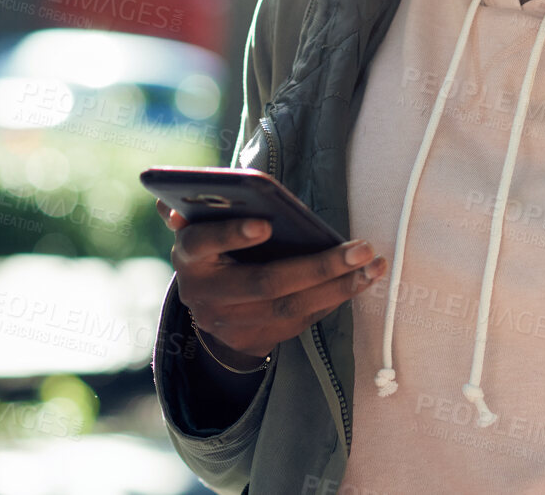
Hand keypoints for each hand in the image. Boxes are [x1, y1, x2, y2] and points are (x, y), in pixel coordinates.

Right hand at [157, 201, 388, 367]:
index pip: (203, 243)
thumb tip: (170, 204)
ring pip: (290, 307)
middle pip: (265, 283)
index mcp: (190, 257)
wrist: (209, 310)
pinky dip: (336, 299)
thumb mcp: (202, 227)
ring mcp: (232, 323)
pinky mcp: (257, 340)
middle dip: (318, 266)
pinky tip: (363, 279)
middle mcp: (206, 295)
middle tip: (361, 247)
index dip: (231, 235)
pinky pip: (302, 321)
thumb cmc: (215, 249)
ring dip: (339, 286)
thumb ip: (198, 211)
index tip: (264, 225)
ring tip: (373, 263)